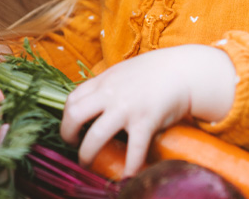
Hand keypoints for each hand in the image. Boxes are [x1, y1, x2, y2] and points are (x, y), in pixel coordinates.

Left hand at [59, 45, 236, 176]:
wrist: (183, 70)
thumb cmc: (154, 72)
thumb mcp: (123, 73)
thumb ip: (107, 87)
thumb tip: (93, 103)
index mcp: (103, 82)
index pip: (72, 99)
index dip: (66, 118)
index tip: (71, 129)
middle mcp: (110, 94)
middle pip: (75, 115)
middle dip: (68, 135)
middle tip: (74, 146)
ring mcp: (126, 108)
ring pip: (96, 135)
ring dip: (87, 155)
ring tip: (88, 164)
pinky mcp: (145, 121)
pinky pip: (133, 150)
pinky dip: (128, 167)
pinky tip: (126, 177)